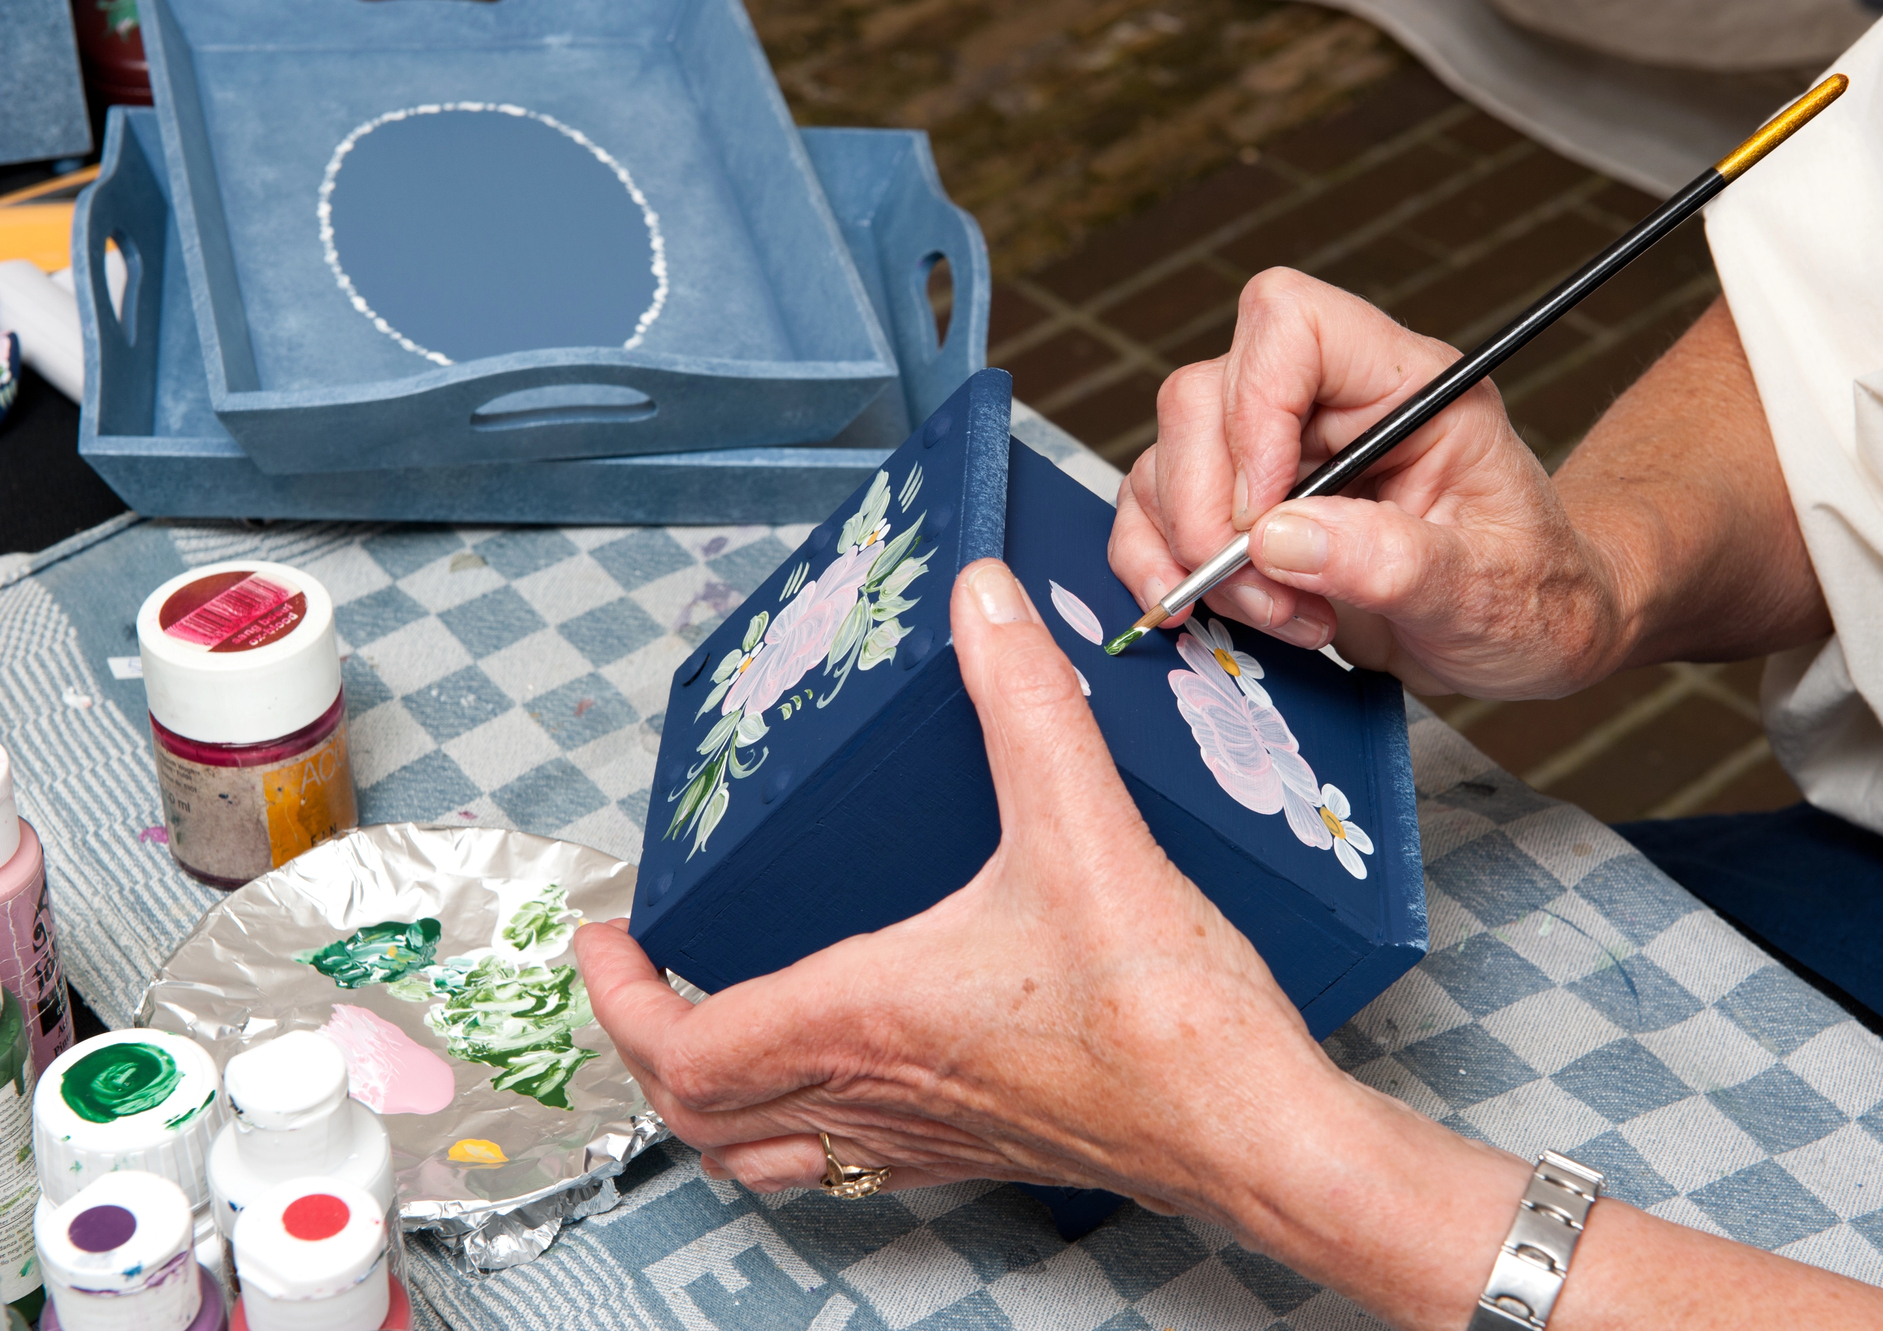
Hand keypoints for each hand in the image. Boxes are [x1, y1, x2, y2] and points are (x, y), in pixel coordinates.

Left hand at [575, 559, 1882, 1330]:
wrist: (1255, 1131)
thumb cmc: (1169, 1020)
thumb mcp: (1084, 829)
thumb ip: (1024, 703)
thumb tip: (982, 605)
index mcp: (865, 1019)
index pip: (680, 1045)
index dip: (617, 995)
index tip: (608, 933)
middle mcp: (875, 1093)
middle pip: (698, 1114)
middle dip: (648, 1042)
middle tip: (647, 974)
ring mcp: (923, 1137)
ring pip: (762, 1156)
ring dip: (712, 1099)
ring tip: (712, 1025)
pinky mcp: (976, 1151)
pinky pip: (843, 1162)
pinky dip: (797, 1125)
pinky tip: (843, 1066)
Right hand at [1109, 268, 1622, 698]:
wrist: (1528, 638)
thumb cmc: (1535, 596)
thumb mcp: (1488, 589)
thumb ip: (1392, 562)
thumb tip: (1279, 540)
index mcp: (1405, 387)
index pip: (1292, 325)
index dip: (1255, 411)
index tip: (1264, 516)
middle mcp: (1329, 406)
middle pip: (1202, 395)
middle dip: (1207, 509)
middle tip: (1261, 590)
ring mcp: (1276, 456)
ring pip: (1166, 459)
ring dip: (1191, 554)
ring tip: (1279, 617)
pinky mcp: (1239, 511)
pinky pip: (1153, 514)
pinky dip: (1162, 569)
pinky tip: (1225, 614)